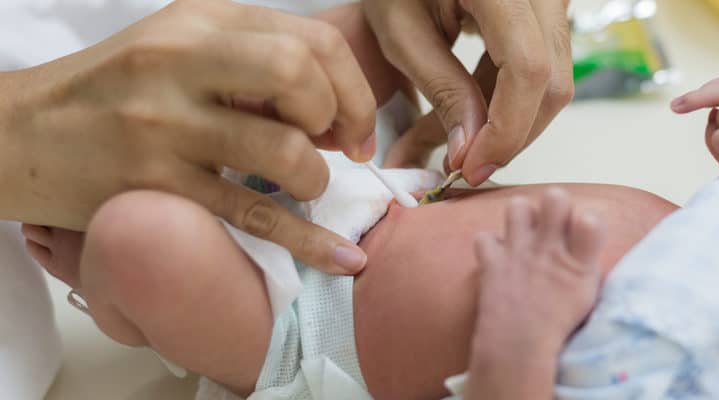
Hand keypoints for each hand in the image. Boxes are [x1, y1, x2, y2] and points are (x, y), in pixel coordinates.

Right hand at [0, 0, 379, 272]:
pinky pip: (250, 216)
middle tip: (337, 149)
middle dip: (338, 116)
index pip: (309, 40)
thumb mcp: (178, 48)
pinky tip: (340, 255)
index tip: (351, 126)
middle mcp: (181, 64)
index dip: (350, 87)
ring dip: (315, 178)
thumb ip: (249, 59)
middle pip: (298, 75)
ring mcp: (164, 127)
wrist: (21, 133)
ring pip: (281, 150)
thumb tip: (334, 103)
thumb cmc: (115, 91)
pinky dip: (308, 240)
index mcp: (198, 23)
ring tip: (306, 188)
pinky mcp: (153, 186)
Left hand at [363, 0, 573, 184]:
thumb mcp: (403, 32)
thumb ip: (442, 90)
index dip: (505, 128)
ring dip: (506, 123)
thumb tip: (469, 152)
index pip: (528, 68)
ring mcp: (551, 0)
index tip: (472, 165)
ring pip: (552, 82)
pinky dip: (506, 101)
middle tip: (463, 165)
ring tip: (456, 142)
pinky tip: (468, 116)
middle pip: (551, 82)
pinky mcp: (547, 15)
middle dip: (509, 135)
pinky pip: (542, 69)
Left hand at [466, 188, 605, 397]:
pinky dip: (490, 246)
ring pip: (518, 206)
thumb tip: (585, 242)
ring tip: (524, 235)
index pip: (592, 220)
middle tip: (551, 223)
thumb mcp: (586, 297)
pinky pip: (484, 236)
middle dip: (554, 203)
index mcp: (579, 264)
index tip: (584, 231)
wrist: (517, 350)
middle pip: (555, 198)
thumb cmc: (558, 331)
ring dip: (521, 217)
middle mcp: (549, 251)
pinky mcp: (491, 262)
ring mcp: (518, 253)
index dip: (589, 219)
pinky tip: (498, 258)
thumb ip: (586, 264)